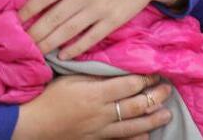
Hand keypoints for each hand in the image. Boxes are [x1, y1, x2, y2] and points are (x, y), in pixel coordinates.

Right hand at [12, 73, 171, 139]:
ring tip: (166, 113)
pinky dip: (136, 138)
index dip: (144, 79)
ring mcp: (101, 130)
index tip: (155, 73)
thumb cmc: (49, 95)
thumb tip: (113, 69)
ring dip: (152, 119)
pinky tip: (146, 134)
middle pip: (136, 105)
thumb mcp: (70, 78)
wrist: (35, 123)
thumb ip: (93, 75)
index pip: (128, 85)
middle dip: (154, 97)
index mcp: (95, 93)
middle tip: (168, 90)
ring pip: (133, 126)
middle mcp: (102, 113)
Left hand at [19, 0, 181, 58]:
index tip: (16, 18)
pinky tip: (63, 55)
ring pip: (69, 31)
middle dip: (35, 31)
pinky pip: (90, 38)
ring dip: (50, 42)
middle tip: (20, 42)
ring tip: (35, 51)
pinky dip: (76, 49)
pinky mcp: (112, 22)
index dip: (29, 8)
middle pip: (54, 17)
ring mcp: (99, 10)